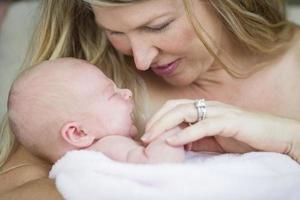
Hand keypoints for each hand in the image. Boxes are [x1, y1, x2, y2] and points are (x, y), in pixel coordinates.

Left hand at [142, 99, 299, 157]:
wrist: (274, 136)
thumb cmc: (243, 136)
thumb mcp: (213, 139)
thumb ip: (196, 138)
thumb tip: (175, 142)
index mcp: (204, 108)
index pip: (174, 107)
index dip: (158, 118)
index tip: (146, 133)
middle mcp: (209, 106)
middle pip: (175, 107)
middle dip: (156, 120)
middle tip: (143, 136)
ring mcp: (219, 112)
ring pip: (185, 112)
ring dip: (165, 125)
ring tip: (151, 138)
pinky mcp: (230, 122)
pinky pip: (204, 126)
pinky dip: (186, 133)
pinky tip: (174, 141)